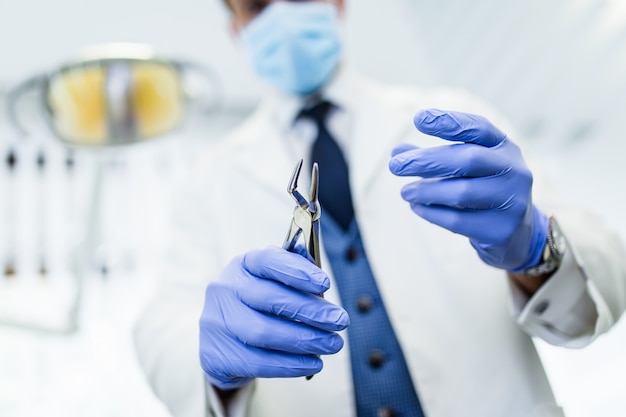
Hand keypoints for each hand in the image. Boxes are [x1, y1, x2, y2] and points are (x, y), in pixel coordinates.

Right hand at [199, 246, 348, 389]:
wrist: (224, 341)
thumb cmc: (259, 306)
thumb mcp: (275, 283)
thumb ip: (297, 275)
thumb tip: (318, 276)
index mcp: (243, 265)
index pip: (267, 261)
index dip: (297, 271)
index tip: (325, 284)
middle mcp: (225, 289)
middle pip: (269, 299)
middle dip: (310, 311)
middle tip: (339, 320)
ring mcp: (217, 322)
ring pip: (264, 333)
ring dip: (304, 340)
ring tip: (332, 344)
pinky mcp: (217, 355)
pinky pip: (258, 362)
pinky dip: (290, 364)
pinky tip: (313, 363)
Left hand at [388, 109, 548, 270]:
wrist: (516, 232)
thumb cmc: (482, 189)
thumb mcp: (465, 168)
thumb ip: (433, 158)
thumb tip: (397, 152)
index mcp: (505, 147)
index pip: (479, 127)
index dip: (449, 122)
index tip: (418, 119)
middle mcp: (514, 170)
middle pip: (468, 159)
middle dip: (427, 161)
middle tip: (395, 165)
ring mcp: (512, 201)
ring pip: (462, 193)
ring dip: (426, 190)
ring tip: (405, 191)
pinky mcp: (500, 230)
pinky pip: (458, 220)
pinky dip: (431, 212)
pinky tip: (416, 206)